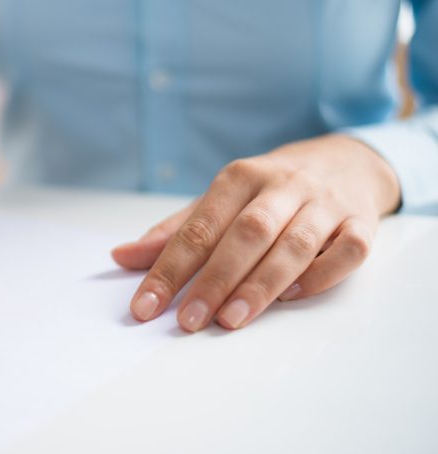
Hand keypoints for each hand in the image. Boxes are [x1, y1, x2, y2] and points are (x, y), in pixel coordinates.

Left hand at [112, 135, 399, 331]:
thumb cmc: (267, 190)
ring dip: (262, 284)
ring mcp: (325, 203)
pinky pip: (348, 250)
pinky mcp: (361, 222)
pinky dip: (322, 274)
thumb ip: (175, 232)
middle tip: (190, 320)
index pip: (199, 227)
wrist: (342, 161)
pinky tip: (294, 297)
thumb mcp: (218, 201)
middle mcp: (282, 185)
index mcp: (239, 177)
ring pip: (295, 243)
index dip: (169, 268)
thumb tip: (120, 257)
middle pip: (247, 233)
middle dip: (215, 279)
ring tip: (231, 319)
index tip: (146, 306)